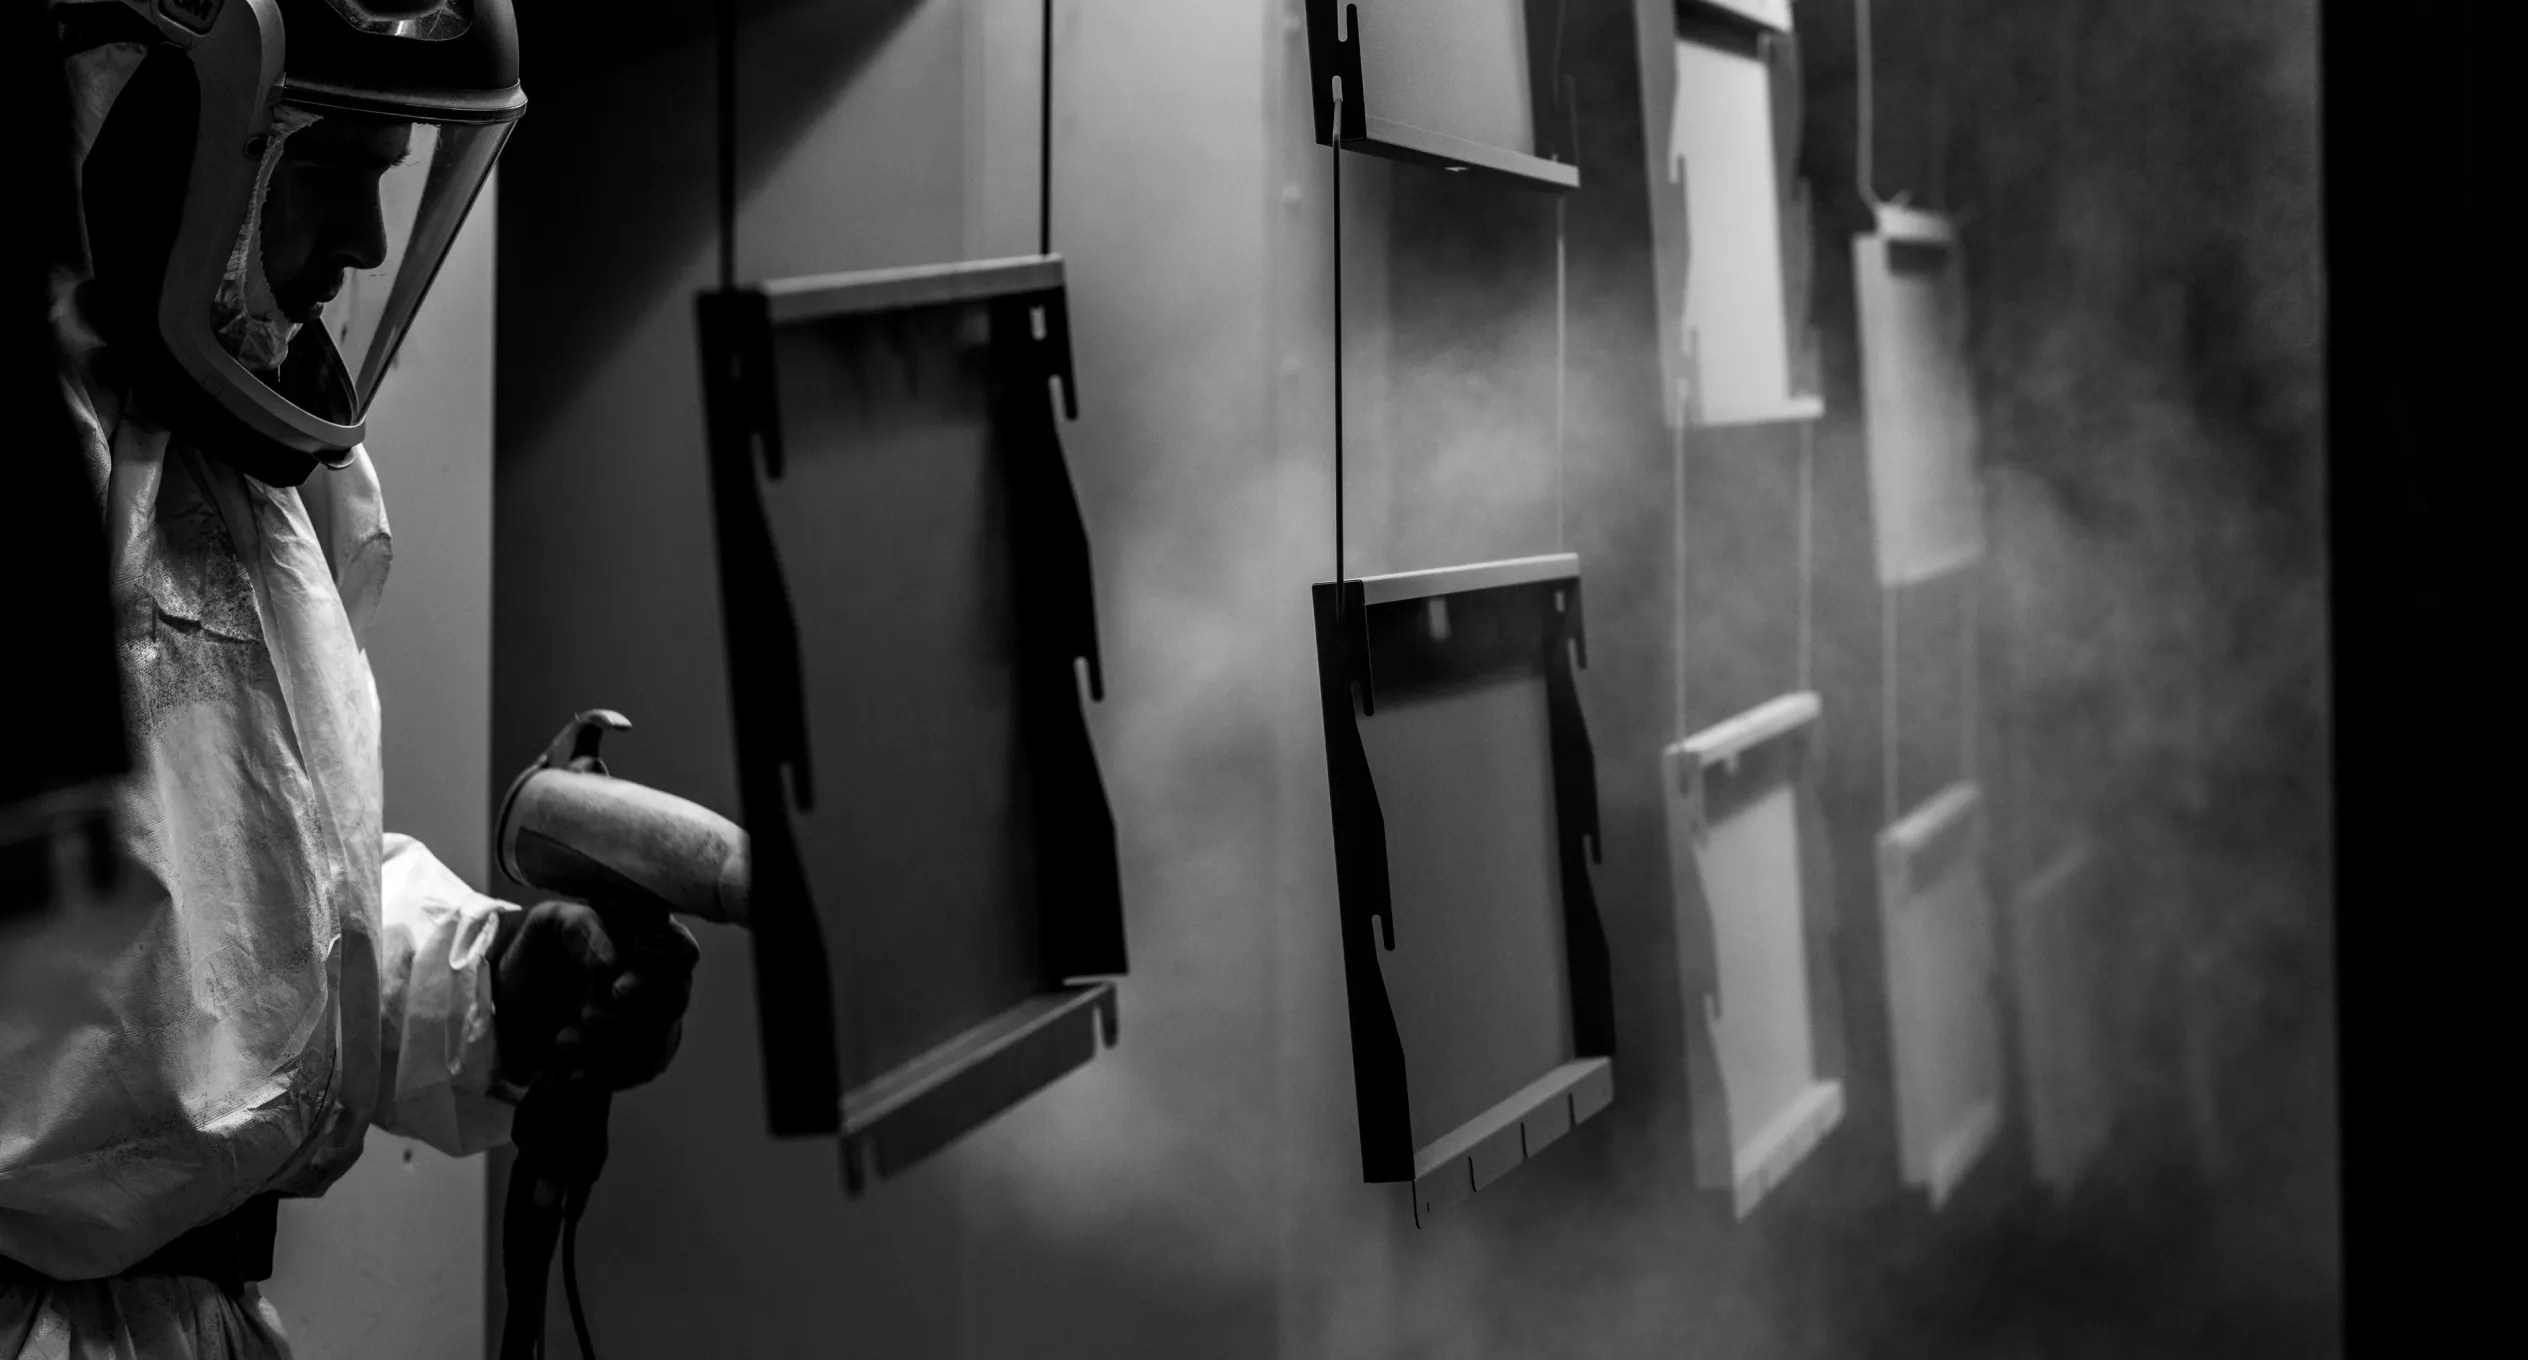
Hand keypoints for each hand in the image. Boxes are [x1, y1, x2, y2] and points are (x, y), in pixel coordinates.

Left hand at [493, 901, 698, 1092]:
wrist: (513, 1001)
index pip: (679, 950)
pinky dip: (607, 1074)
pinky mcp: (637, 1051)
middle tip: (586, 1018)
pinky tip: (574, 1074)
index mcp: (647, 935)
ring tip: (563, 1042)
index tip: (616, 990)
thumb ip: (581, 928)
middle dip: (629, 1015)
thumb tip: (610, 962)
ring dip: (612, 1047)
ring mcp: (651, 1017)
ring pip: (658, 1039)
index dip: (658, 971)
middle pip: (674, 1000)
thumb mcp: (551, 923)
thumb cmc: (540, 950)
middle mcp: (660, 977)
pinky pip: (641, 1069)